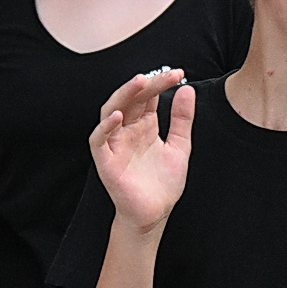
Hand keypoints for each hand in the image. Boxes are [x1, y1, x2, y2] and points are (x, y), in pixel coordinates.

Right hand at [90, 69, 193, 231]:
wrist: (154, 214)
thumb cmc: (163, 183)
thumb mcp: (179, 146)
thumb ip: (182, 119)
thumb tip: (187, 89)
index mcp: (144, 125)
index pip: (148, 97)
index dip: (161, 83)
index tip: (178, 74)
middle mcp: (128, 130)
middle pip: (131, 99)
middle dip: (147, 84)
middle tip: (165, 75)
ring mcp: (115, 144)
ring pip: (111, 111)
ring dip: (124, 95)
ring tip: (140, 82)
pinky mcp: (106, 161)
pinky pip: (99, 140)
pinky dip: (105, 127)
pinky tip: (119, 116)